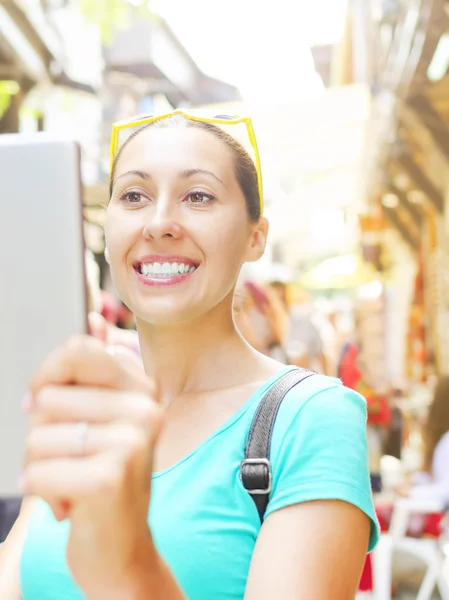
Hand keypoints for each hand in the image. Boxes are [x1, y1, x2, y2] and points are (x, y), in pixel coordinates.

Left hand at [23, 335, 162, 598]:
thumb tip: (93, 319)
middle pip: (49, 398)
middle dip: (42, 435)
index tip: (43, 400)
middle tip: (70, 459)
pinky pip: (37, 472)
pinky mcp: (110, 477)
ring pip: (38, 436)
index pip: (80, 349)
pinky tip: (70, 504)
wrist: (123, 549)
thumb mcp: (105, 420)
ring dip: (41, 467)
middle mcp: (145, 408)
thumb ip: (96, 371)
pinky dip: (41, 494)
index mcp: (143, 388)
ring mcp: (132, 441)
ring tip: (72, 480)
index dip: (48, 375)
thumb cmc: (107, 480)